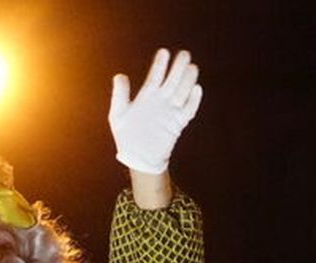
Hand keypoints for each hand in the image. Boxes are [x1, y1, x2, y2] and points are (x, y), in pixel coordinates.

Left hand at [108, 49, 202, 174]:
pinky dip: (193, 100)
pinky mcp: (178, 124)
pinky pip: (188, 110)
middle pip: (172, 80)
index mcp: (147, 96)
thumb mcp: (118, 115)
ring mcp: (170, 111)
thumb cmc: (126, 136)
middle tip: (184, 54)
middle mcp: (161, 101)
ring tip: (192, 67)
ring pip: (182, 92)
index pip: (155, 76)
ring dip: (187, 80)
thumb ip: (120, 95)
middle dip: (178, 67)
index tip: (164, 52)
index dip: (160, 64)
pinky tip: (197, 89)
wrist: (138, 158)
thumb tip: (119, 75)